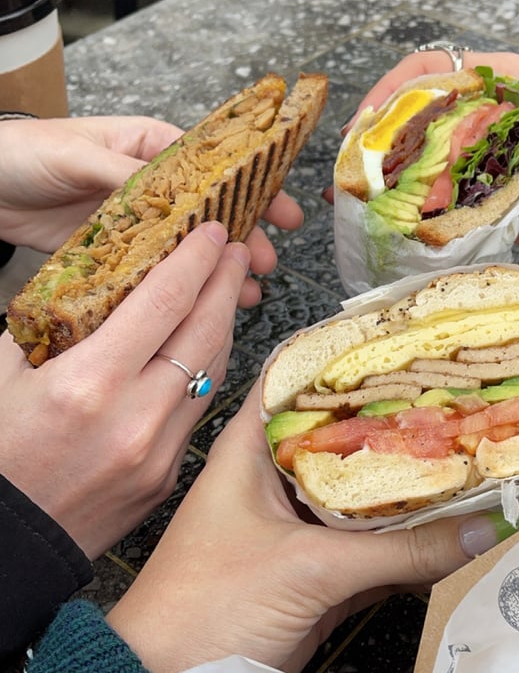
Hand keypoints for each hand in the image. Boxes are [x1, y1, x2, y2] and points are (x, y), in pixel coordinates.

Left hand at [0, 114, 302, 305]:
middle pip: (212, 213)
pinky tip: (205, 305)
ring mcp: (140, 223)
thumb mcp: (74, 153)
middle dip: (244, 236)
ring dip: (221, 269)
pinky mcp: (122, 254)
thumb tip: (169, 194)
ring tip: (248, 292)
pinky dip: (186, 288)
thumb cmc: (24, 153)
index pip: (214, 170)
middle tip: (265, 261)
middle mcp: (154, 187)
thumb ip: (123, 171)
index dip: (252, 190)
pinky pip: (161, 272)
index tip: (282, 210)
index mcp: (151, 148)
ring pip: (192, 247)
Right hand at [0, 222, 250, 558]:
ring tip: (225, 291)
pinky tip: (206, 347)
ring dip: (224, 324)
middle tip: (237, 250)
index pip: (164, 301)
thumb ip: (49, 327)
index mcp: (88, 384)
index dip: (196, 259)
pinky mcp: (170, 474)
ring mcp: (160, 450)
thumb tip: (90, 289)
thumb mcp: (1, 376)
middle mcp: (136, 417)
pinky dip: (207, 369)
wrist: (6, 544)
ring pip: (212, 369)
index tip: (213, 232)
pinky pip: (200, 407)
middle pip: (204, 331)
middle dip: (225, 282)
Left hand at [106, 382, 512, 672]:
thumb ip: (398, 551)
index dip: (347, 357)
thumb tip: (480, 528)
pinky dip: (407, 536)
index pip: (299, 379)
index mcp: (253, 447)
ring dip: (407, 481)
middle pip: (344, 435)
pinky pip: (372, 542)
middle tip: (453, 394)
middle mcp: (278, 474)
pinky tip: (452, 521)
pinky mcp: (318, 565)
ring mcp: (300, 521)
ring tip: (467, 448)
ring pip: (363, 490)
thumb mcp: (307, 567)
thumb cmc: (212, 605)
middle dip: (395, 420)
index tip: (402, 342)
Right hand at [328, 44, 518, 231]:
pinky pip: (442, 168)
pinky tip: (406, 214)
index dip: (384, 95)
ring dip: (389, 170)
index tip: (357, 129)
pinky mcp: (483, 154)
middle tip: (346, 181)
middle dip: (372, 143)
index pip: (424, 69)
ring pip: (420, 141)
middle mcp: (476, 100)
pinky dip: (420, 189)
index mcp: (492, 78)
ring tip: (362, 201)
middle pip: (410, 110)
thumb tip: (510, 233)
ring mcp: (477, 127)